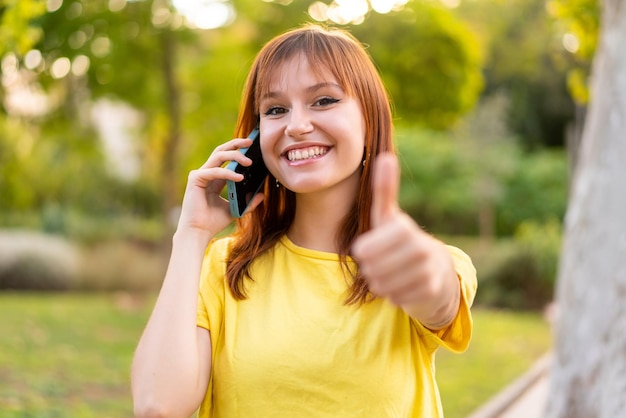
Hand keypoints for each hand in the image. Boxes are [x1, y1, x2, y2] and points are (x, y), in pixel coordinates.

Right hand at [176, 137, 264, 237]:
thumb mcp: (236, 210)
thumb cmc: (214, 222)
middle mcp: (207, 173)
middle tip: (250, 142)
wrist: (199, 232)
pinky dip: (228, 173)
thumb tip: (262, 194)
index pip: (227, 158)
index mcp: (215, 178)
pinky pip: (214, 171)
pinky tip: (240, 177)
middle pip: (221, 151)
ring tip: (249, 162)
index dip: (239, 150)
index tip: (253, 146)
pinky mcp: (195, 179)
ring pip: (218, 156)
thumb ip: (248, 202)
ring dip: (235, 156)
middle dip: (236, 144)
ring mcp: (200, 175)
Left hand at [351, 153, 457, 326]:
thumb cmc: (401, 240)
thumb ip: (385, 190)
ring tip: (387, 274)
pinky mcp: (431, 292)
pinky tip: (399, 286)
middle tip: (376, 265)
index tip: (363, 250)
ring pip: (384, 285)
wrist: (435, 270)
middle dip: (371, 269)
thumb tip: (386, 156)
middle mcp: (421, 249)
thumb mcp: (389, 216)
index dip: (364, 252)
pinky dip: (393, 295)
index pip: (367, 249)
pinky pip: (396, 299)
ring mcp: (428, 272)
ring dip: (380, 282)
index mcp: (405, 230)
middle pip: (374, 269)